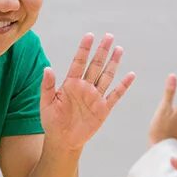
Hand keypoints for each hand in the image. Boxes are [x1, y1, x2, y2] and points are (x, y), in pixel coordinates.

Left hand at [40, 33, 135, 150]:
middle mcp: (85, 87)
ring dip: (113, 63)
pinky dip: (123, 85)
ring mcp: (95, 97)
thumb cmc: (52, 121)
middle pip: (96, 65)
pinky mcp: (103, 108)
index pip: (79, 62)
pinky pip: (115, 95)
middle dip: (102, 51)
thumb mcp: (46, 103)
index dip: (84, 49)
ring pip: (106, 76)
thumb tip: (47, 68)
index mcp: (70, 84)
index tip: (90, 36)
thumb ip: (47, 86)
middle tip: (109, 36)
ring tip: (119, 48)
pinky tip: (131, 75)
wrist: (63, 140)